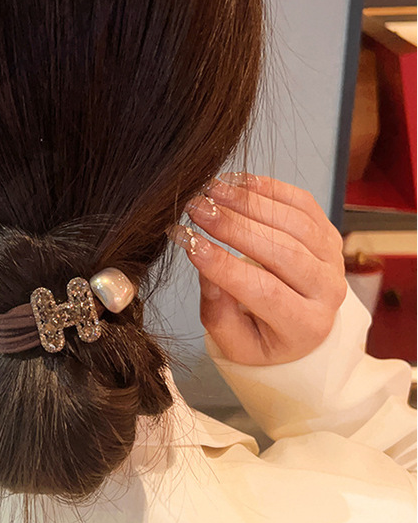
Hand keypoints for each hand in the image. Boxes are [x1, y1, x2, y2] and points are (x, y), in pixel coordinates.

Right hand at [167, 173, 347, 365]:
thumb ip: (218, 311)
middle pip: (281, 251)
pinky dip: (268, 187)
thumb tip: (205, 266)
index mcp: (305, 326)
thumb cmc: (263, 337)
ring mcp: (333, 258)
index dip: (224, 264)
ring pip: (293, 222)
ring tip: (210, 190)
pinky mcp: (329, 233)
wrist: (302, 330)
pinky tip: (235, 181)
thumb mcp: (235, 341)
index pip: (265, 291)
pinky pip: (302, 203)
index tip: (189, 242)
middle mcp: (327, 291)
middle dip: (233, 226)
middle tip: (195, 208)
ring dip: (247, 201)